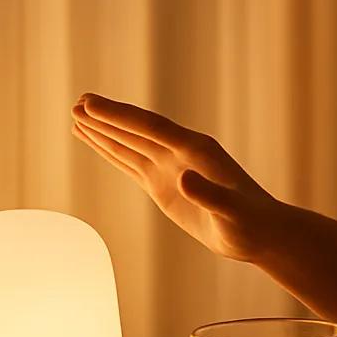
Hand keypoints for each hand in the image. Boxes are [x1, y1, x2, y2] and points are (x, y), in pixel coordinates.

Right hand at [71, 93, 277, 262]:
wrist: (261, 233)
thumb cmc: (251, 223)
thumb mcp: (232, 213)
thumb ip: (209, 195)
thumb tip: (183, 179)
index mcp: (197, 151)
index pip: (151, 128)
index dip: (121, 117)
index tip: (92, 105)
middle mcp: (181, 153)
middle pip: (137, 130)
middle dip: (107, 117)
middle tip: (77, 102)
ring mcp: (171, 167)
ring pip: (130, 143)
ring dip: (103, 130)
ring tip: (76, 114)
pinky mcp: (164, 184)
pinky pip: (131, 162)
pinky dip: (111, 150)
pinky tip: (94, 140)